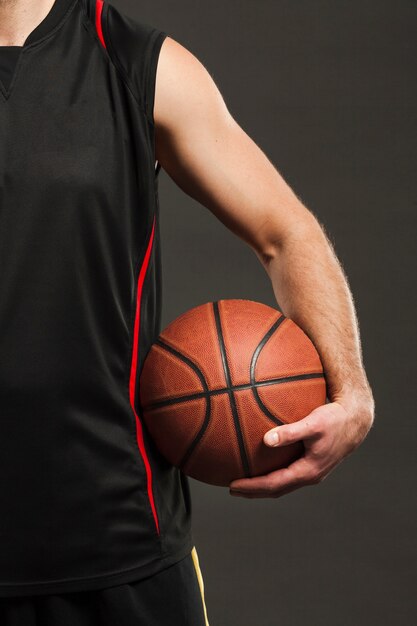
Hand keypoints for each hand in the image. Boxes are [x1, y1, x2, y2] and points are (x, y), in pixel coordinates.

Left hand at [229, 393, 373, 497]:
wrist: (356, 420)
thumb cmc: (334, 419)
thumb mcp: (312, 424)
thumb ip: (290, 432)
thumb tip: (266, 439)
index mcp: (308, 471)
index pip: (274, 484)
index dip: (252, 487)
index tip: (232, 485)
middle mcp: (309, 475)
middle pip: (276, 490)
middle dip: (253, 491)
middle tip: (231, 488)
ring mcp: (311, 471)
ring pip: (282, 483)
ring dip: (262, 485)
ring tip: (243, 481)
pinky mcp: (312, 463)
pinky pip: (287, 473)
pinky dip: (272, 473)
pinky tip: (261, 461)